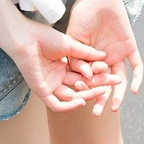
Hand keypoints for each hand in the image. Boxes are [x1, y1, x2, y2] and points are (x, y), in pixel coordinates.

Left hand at [0, 17, 120, 112]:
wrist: (26, 37)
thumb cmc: (44, 37)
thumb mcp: (71, 46)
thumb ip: (86, 54)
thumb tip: (105, 57)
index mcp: (63, 67)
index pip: (86, 76)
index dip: (101, 78)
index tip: (117, 77)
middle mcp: (57, 78)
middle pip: (81, 87)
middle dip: (98, 87)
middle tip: (115, 85)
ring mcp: (49, 85)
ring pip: (71, 97)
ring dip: (86, 96)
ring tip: (101, 92)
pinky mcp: (41, 91)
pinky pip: (56, 105)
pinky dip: (69, 106)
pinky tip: (81, 102)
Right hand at [65, 0, 142, 113]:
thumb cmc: (83, 15)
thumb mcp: (73, 38)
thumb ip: (75, 57)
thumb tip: (81, 77)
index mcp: (89, 59)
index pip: (88, 80)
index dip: (85, 90)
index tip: (80, 101)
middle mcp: (104, 60)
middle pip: (103, 83)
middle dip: (100, 98)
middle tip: (96, 113)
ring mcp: (117, 55)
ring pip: (119, 79)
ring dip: (118, 94)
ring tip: (113, 108)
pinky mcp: (130, 48)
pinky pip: (136, 66)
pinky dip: (137, 78)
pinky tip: (134, 90)